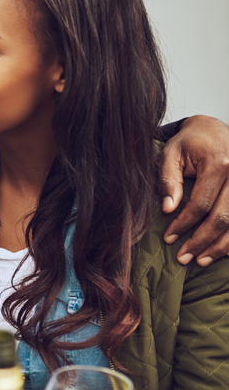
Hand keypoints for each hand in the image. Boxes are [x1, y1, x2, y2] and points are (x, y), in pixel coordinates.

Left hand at [159, 115, 228, 265]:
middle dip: (202, 241)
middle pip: (223, 217)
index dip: (184, 224)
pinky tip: (223, 250)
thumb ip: (168, 180)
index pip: (201, 203)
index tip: (169, 238)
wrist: (214, 129)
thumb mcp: (171, 154)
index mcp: (218, 164)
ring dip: (221, 246)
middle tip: (184, 258)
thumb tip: (167, 209)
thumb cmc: (190, 142)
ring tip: (201, 260)